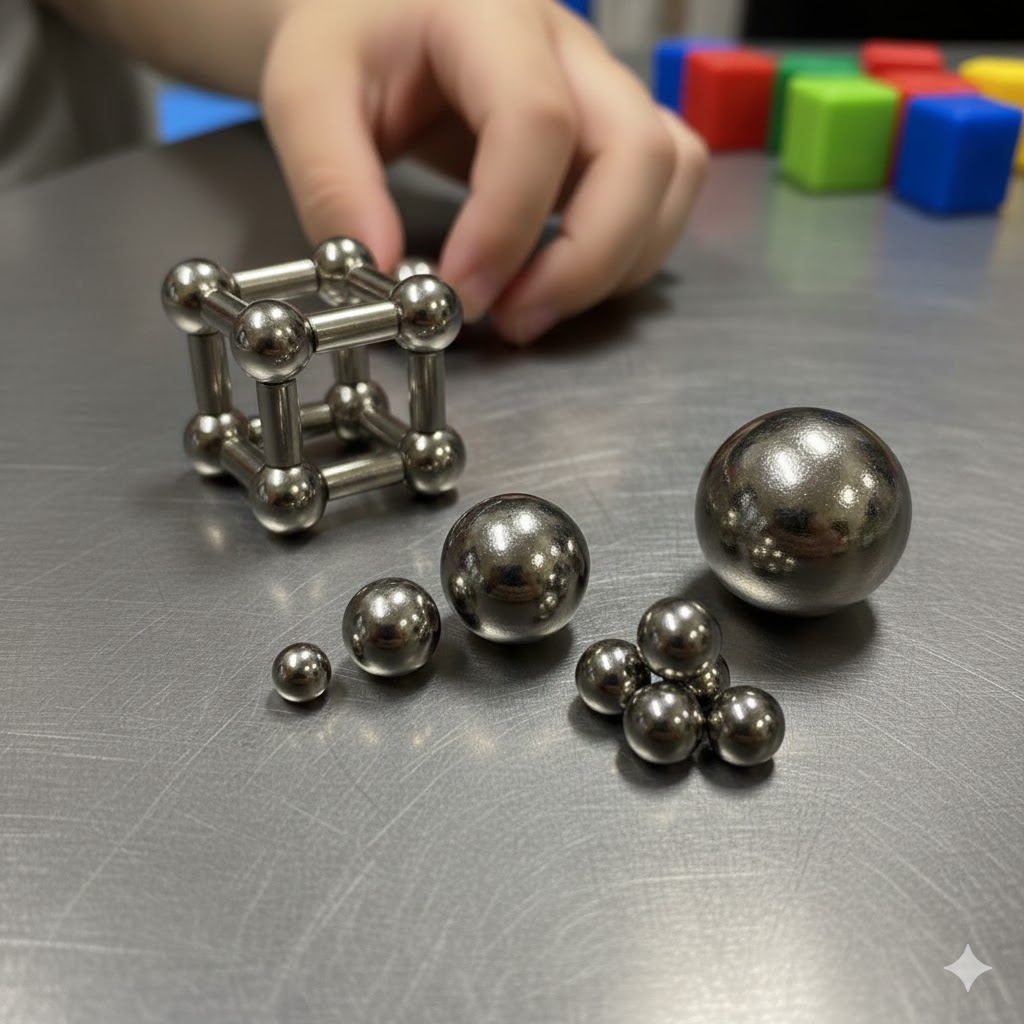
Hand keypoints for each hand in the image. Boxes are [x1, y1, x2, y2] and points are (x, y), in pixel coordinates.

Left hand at [261, 0, 707, 343]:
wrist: (379, 15)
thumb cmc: (347, 45)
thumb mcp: (306, 97)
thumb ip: (334, 184)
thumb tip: (385, 279)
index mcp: (488, 13)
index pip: (536, 122)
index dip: (506, 226)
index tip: (458, 296)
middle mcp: (569, 45)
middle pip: (639, 151)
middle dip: (586, 260)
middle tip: (513, 319)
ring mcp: (601, 87)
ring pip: (670, 173)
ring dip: (616, 261)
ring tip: (531, 306)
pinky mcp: (611, 128)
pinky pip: (667, 187)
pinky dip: (630, 248)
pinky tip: (561, 276)